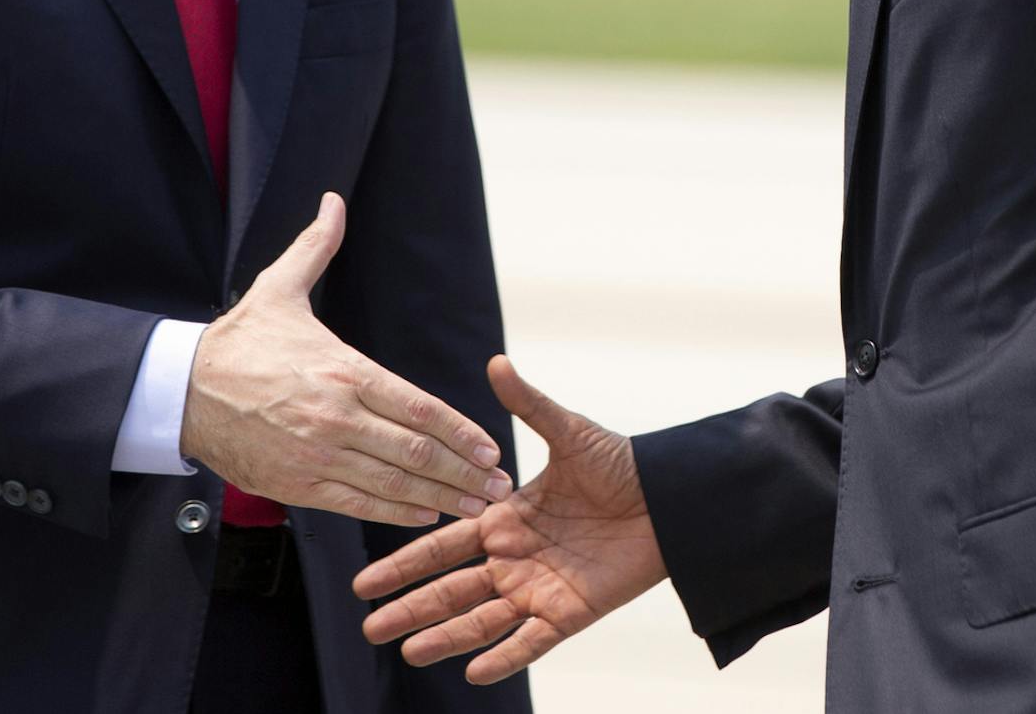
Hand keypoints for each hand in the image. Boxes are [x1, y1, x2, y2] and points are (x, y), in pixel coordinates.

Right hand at [180, 192, 512, 524]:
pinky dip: (396, 513)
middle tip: (501, 488)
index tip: (491, 448)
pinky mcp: (299, 485)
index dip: (461, 431)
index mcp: (344, 370)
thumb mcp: (279, 287)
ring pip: (393, 484)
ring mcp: (319, 455)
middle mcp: (338, 416)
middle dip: (464, 472)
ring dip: (441, 498)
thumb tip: (332, 200)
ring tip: (476, 509)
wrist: (181, 390)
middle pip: (416, 451)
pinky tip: (425, 514)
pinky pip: (358, 504)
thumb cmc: (239, 341)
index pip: (418, 406)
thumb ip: (316, 247)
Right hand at [354, 355, 666, 683]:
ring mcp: (539, 589)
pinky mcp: (570, 613)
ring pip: (482, 620)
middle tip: (369, 628)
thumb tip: (496, 361)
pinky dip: (506, 657)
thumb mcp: (568, 433)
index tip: (365, 580)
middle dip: (410, 608)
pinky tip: (475, 673)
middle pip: (451, 589)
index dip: (405, 563)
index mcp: (506, 518)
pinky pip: (532, 641)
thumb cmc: (621, 464)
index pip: (443, 544)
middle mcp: (514, 559)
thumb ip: (529, 404)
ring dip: (447, 636)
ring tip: (409, 652)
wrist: (670, 498)